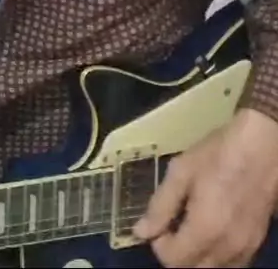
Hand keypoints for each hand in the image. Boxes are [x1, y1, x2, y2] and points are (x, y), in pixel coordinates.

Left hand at [133, 108, 277, 267]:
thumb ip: (160, 206)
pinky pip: (233, 264)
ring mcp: (246, 248)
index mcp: (205, 230)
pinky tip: (213, 232)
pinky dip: (217, 257)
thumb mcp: (182, 171)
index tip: (159, 223)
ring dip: (197, 258)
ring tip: (192, 227)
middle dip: (176, 254)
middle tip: (173, 226)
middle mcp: (226, 248)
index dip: (158, 244)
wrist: (262, 146)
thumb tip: (140, 231)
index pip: (172, 261)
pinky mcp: (258, 242)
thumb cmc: (219, 154)